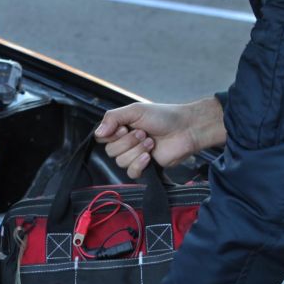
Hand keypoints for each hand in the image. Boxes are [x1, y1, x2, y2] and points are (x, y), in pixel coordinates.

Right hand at [95, 97, 226, 177]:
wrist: (185, 129)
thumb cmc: (163, 116)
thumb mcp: (135, 110)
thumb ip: (113, 118)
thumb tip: (98, 133)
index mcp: (120, 129)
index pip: (101, 138)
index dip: (110, 135)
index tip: (123, 127)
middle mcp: (125, 144)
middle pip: (110, 152)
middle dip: (128, 142)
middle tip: (143, 133)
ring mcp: (134, 157)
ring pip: (121, 162)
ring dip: (136, 151)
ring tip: (151, 142)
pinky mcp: (145, 168)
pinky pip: (132, 173)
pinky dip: (139, 164)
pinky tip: (149, 156)